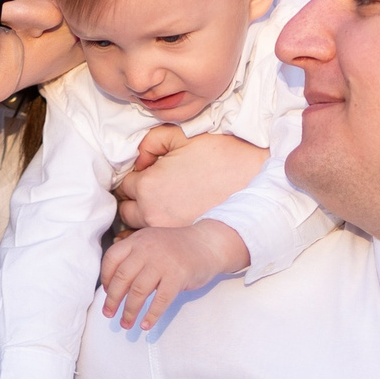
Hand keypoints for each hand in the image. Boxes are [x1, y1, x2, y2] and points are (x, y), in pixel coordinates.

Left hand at [99, 221, 248, 329]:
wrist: (208, 243)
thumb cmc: (177, 248)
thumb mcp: (151, 243)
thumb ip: (134, 257)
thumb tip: (113, 286)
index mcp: (138, 240)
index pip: (112, 259)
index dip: (105, 278)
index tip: (106, 292)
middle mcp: (147, 249)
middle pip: (122, 278)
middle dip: (112, 299)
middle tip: (108, 314)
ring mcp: (163, 262)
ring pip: (139, 291)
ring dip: (129, 311)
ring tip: (125, 323)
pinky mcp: (178, 276)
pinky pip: (161, 300)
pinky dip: (151, 315)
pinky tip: (145, 325)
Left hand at [113, 129, 266, 228]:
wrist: (254, 181)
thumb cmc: (220, 156)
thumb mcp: (181, 137)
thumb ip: (151, 141)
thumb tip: (139, 160)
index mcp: (148, 185)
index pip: (125, 185)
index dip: (136, 177)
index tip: (148, 174)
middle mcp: (151, 212)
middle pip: (126, 209)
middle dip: (135, 199)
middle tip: (153, 190)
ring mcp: (165, 231)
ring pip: (138, 227)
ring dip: (144, 216)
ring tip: (162, 205)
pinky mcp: (181, 240)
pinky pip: (154, 241)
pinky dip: (154, 234)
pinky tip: (168, 221)